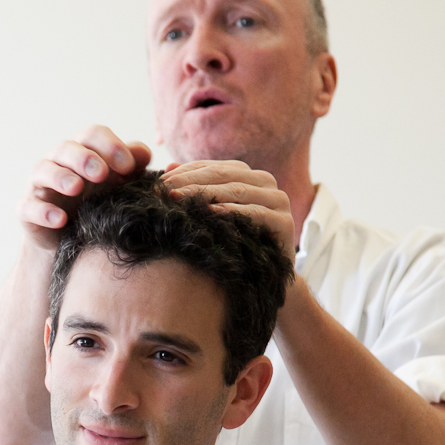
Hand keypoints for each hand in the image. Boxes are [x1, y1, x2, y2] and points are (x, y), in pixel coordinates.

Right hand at [18, 126, 151, 251]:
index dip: (110, 146)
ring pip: (43, 170)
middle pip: (66, 149)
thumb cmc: (96, 206)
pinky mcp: (27, 210)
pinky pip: (29, 207)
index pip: (93, 136)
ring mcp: (40, 185)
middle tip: (101, 173)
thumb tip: (145, 154)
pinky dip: (43, 212)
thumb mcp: (117, 187)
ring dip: (60, 177)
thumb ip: (131, 169)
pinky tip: (59, 219)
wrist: (69, 244)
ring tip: (76, 188)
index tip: (129, 166)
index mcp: (83, 152)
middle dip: (84, 158)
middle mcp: (58, 163)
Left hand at [161, 160, 296, 260]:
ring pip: (239, 190)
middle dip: (192, 182)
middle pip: (223, 175)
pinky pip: (258, 212)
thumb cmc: (234, 244)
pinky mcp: (286, 222)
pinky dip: (235, 211)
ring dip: (208, 194)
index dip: (185, 172)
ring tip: (182, 200)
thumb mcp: (211, 215)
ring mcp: (278, 200)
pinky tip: (213, 213)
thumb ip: (195, 190)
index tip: (158, 184)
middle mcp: (265, 182)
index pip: (212, 167)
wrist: (266, 278)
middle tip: (165, 191)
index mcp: (247, 175)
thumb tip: (167, 168)